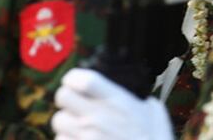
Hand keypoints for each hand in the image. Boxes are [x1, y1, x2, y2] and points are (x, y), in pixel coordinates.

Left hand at [52, 68, 171, 139]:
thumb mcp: (154, 112)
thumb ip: (138, 99)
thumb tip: (131, 94)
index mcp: (117, 101)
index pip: (84, 80)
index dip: (74, 78)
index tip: (74, 81)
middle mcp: (98, 117)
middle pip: (63, 96)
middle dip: (67, 98)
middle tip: (74, 103)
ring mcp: (86, 137)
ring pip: (58, 120)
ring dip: (66, 123)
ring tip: (79, 127)